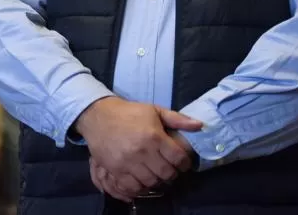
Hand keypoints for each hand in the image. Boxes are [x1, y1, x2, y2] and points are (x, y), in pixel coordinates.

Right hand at [75, 97, 201, 198]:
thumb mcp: (154, 110)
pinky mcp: (115, 169)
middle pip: (167, 174)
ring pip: (151, 182)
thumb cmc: (129, 113)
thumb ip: (177, 119)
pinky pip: (133, 187)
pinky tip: (142, 179)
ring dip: (157, 180)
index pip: (178, 159)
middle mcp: (142, 151)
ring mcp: (128, 162)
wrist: (98, 115)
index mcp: (154, 136)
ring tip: (155, 173)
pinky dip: (140, 187)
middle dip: (172, 172)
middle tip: (169, 168)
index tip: (182, 162)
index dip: (185, 163)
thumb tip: (199, 125)